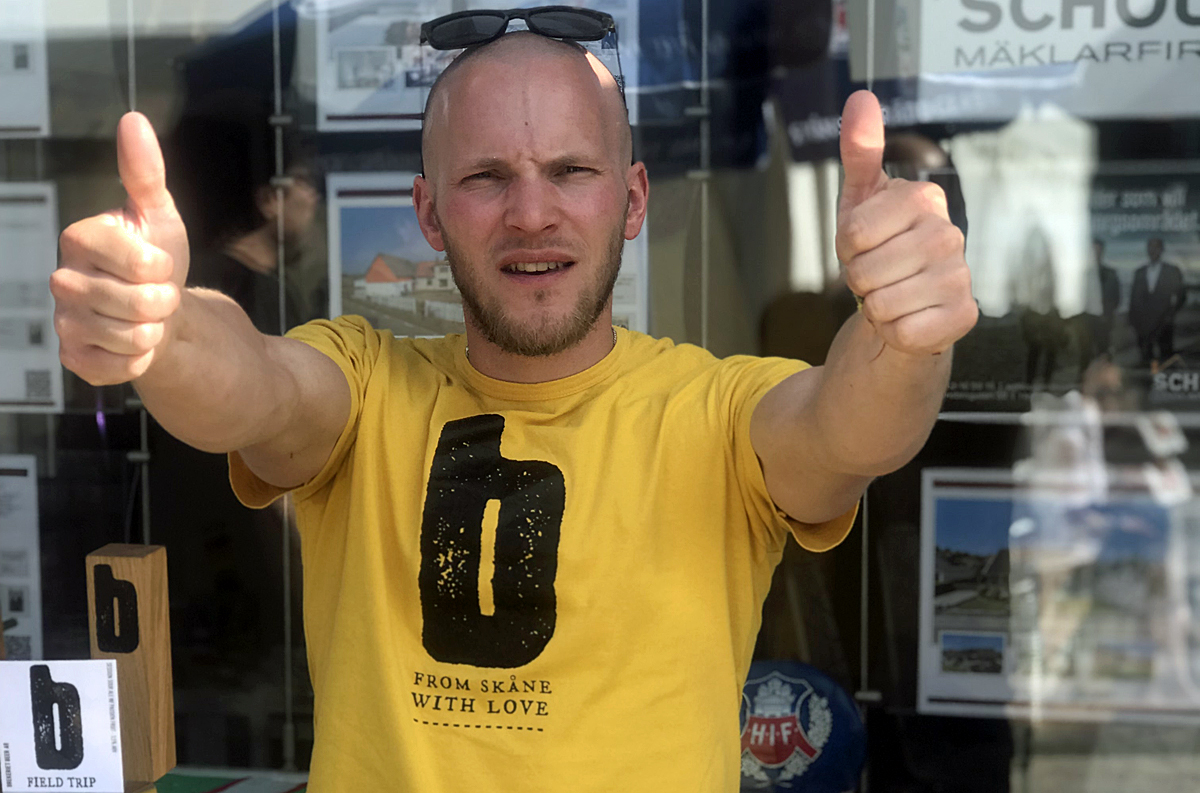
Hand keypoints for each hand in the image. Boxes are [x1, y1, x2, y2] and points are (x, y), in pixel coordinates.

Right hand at [52, 112, 189, 384]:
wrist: (158, 312)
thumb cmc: (157, 259)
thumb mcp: (159, 215)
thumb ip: (145, 172)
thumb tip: (133, 119)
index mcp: (80, 238)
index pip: (137, 261)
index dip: (161, 267)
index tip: (159, 264)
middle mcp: (63, 279)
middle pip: (136, 303)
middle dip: (163, 302)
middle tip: (158, 295)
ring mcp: (64, 321)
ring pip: (131, 336)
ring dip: (154, 331)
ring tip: (146, 318)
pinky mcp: (73, 357)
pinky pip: (118, 366)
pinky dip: (139, 359)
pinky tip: (134, 344)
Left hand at [835, 90, 976, 355]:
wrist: (899, 306)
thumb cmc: (878, 251)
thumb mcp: (859, 201)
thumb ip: (860, 152)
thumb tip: (862, 98)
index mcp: (923, 200)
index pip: (852, 233)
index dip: (846, 248)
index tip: (861, 247)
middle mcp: (949, 234)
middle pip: (864, 272)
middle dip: (858, 281)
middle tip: (875, 277)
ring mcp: (960, 276)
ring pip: (882, 304)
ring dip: (875, 308)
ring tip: (890, 296)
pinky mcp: (964, 317)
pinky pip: (904, 332)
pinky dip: (894, 332)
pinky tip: (908, 320)